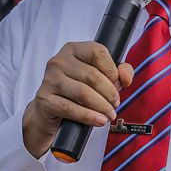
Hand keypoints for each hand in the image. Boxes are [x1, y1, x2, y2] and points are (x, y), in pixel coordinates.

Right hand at [21, 42, 133, 157]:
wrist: (49, 112)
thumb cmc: (77, 91)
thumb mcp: (100, 77)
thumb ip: (119, 72)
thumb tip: (126, 77)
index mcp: (73, 49)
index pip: (98, 52)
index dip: (112, 70)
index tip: (118, 83)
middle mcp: (59, 61)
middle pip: (92, 75)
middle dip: (110, 93)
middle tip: (115, 104)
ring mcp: (49, 80)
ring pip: (83, 93)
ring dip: (102, 106)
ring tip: (110, 114)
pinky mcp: (45, 99)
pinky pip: (71, 108)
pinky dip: (89, 116)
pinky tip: (99, 121)